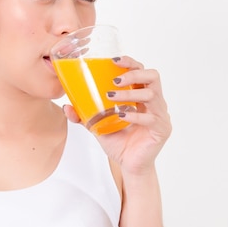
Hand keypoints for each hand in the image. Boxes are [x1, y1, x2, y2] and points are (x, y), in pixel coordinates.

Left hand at [63, 56, 171, 174]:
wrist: (130, 165)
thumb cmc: (119, 142)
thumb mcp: (98, 126)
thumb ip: (85, 116)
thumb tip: (66, 106)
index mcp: (142, 96)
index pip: (141, 71)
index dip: (130, 62)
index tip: (114, 60)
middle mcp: (154, 102)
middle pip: (153, 76)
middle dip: (133, 73)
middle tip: (114, 80)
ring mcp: (160, 115)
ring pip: (152, 94)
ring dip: (129, 93)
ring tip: (111, 96)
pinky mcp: (161, 129)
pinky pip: (150, 117)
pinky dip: (134, 115)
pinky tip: (122, 116)